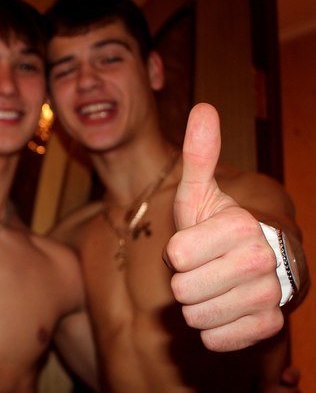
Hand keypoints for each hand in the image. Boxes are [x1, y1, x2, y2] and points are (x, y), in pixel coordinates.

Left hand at [164, 103, 282, 350]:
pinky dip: (211, 328)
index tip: (194, 244)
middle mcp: (263, 261)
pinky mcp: (267, 326)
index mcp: (242, 226)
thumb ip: (199, 156)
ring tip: (211, 286)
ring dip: (195, 305)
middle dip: (184, 280)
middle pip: (184, 290)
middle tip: (202, 268)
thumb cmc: (215, 227)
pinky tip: (224, 309)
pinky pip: (216, 338)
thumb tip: (203, 107)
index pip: (178, 255)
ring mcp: (268, 296)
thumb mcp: (199, 193)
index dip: (177, 253)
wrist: (250, 264)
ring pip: (197, 317)